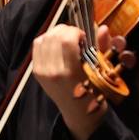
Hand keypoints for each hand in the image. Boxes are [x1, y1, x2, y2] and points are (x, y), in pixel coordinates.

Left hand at [32, 23, 109, 139]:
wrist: (79, 112)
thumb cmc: (95, 92)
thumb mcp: (102, 70)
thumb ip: (102, 46)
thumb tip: (102, 27)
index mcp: (70, 72)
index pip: (66, 41)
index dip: (75, 31)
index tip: (84, 35)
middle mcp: (52, 71)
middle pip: (53, 37)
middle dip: (66, 30)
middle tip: (76, 35)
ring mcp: (42, 71)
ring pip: (42, 39)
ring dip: (55, 33)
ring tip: (66, 38)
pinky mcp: (36, 71)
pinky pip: (37, 47)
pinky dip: (46, 40)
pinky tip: (56, 43)